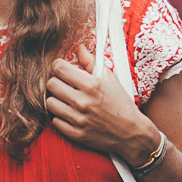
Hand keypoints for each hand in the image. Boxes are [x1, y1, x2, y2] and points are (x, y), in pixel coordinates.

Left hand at [46, 43, 158, 162]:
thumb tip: (79, 48)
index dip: (59, 66)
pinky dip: (60, 117)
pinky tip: (69, 113)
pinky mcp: (76, 134)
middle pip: (51, 85)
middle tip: (64, 85)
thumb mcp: (110, 79)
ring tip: (65, 99)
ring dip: (56, 99)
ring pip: (49, 103)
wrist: (131, 133)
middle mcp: (83, 102)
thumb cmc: (121, 103)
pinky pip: (55, 121)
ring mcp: (78, 119)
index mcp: (92, 85)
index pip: (59, 68)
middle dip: (56, 82)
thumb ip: (92, 62)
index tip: (62, 69)